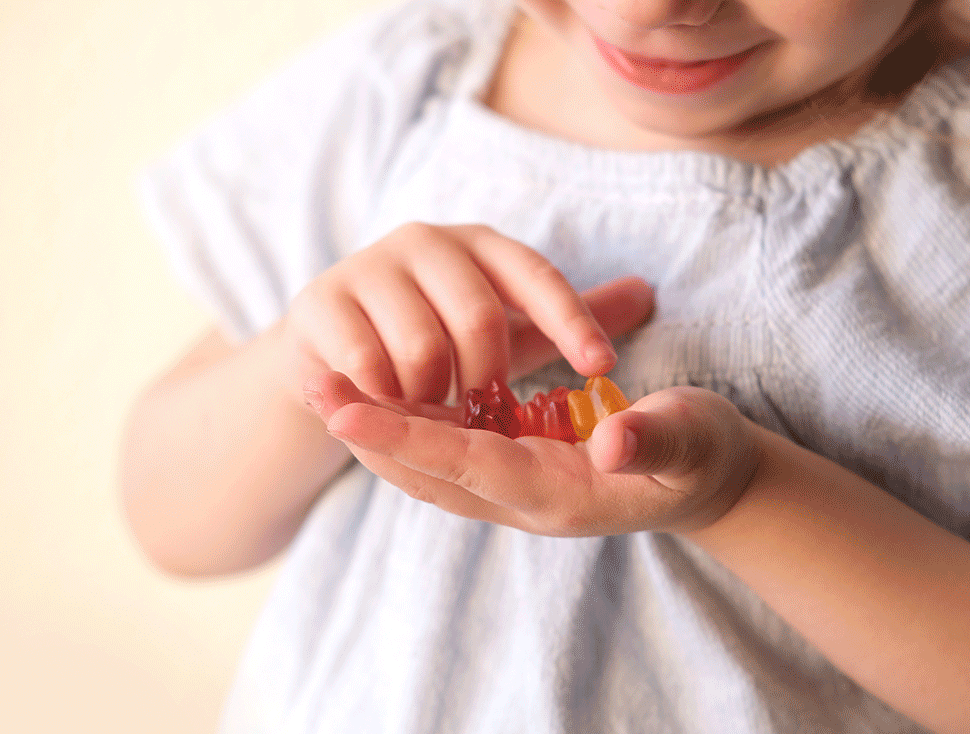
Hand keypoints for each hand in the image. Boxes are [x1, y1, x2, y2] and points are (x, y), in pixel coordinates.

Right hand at [272, 222, 654, 410]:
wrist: (333, 344)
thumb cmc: (439, 336)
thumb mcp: (510, 325)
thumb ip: (570, 313)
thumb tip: (649, 292)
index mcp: (479, 244)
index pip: (536, 275)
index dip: (572, 320)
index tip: (604, 367)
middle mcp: (424, 241)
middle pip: (478, 316)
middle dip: (490, 378)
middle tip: (487, 412)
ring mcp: (367, 267)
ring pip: (422, 348)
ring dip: (436, 398)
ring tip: (435, 410)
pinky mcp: (320, 303)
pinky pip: (365, 365)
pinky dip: (389, 401)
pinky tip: (395, 410)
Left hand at [304, 371, 761, 535]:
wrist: (707, 482)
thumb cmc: (703, 455)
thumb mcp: (693, 442)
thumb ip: (654, 441)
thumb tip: (609, 443)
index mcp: (561, 494)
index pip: (469, 466)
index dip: (406, 436)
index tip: (344, 409)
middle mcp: (526, 498)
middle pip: (429, 472)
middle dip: (368, 432)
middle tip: (309, 384)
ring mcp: (518, 487)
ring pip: (429, 466)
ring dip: (376, 429)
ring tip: (323, 383)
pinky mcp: (516, 467)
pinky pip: (447, 453)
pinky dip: (407, 425)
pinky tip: (377, 390)